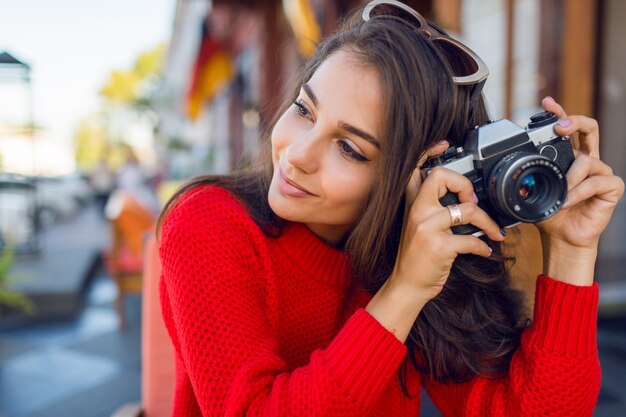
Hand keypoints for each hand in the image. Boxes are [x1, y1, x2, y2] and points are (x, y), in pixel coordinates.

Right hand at [366, 141, 504, 340]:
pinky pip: (471, 240)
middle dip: (464, 184)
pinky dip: (483, 246)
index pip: (415, 168)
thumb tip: (464, 199)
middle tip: (472, 200)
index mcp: (412, 205)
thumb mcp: (417, 228)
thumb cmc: (416, 258)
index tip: (444, 145)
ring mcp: (426, 228)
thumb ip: (432, 209)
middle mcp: (417, 212)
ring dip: (487, 222)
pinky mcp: (439, 246)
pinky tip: (485, 251)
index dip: (428, 152)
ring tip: (493, 231)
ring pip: (466, 209)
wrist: (406, 286)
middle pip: (441, 176)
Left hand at [536, 97, 623, 282]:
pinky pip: (596, 182)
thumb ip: (524, 177)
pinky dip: (578, 192)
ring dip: (569, 177)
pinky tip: (566, 202)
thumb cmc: (549, 213)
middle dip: (574, 121)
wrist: (562, 237)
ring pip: (587, 160)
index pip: (567, 128)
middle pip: (589, 127)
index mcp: (569, 157)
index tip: (547, 103)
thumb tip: (504, 169)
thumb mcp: (532, 192)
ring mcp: (601, 172)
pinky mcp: (611, 187)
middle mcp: (586, 160)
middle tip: (560, 127)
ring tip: (559, 194)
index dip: (559, 113)